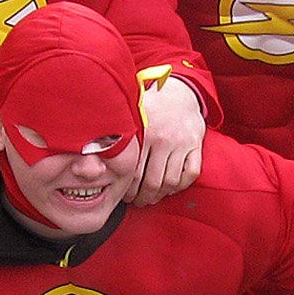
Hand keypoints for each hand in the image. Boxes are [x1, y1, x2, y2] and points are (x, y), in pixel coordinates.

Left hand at [132, 77, 205, 202]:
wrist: (180, 92)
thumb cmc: (151, 107)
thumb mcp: (133, 117)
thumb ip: (120, 137)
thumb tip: (96, 155)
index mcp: (144, 133)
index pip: (134, 173)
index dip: (129, 190)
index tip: (125, 196)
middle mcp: (163, 140)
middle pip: (152, 182)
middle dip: (143, 198)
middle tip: (138, 202)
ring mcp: (182, 144)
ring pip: (171, 182)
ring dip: (161, 195)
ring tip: (152, 198)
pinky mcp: (196, 145)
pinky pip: (190, 174)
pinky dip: (181, 185)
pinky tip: (171, 187)